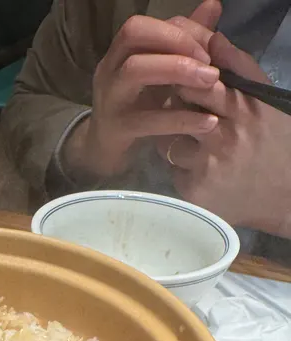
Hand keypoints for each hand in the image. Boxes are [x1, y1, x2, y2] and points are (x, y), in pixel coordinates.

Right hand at [62, 1, 221, 178]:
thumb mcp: (160, 73)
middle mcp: (109, 69)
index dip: (179, 29)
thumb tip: (213, 5)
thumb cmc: (137, 109)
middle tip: (209, 61)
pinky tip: (209, 122)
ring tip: (211, 81)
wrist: (106, 154)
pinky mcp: (117, 130)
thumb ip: (183, 42)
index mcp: (119, 53)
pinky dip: (180, 120)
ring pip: (135, 70)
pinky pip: (148, 121)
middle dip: (176, 41)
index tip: (211, 44)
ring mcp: (109, 99)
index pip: (144, 24)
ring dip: (176, 69)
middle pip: (133, 34)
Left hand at [162, 33, 290, 237]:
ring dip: (175, 142)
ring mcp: (209, 164)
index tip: (187, 87)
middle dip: (175, 109)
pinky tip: (202, 174)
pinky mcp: (195, 190)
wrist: (284, 195)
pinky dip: (182, 170)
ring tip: (198, 149)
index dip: (187, 83)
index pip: (200, 83)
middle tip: (183, 115)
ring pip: (168, 142)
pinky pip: (173, 171)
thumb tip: (213, 38)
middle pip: (178, 109)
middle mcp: (226, 134)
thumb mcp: (264, 101)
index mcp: (244, 107)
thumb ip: (239, 68)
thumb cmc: (273, 142)